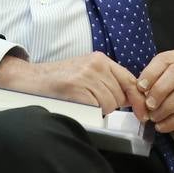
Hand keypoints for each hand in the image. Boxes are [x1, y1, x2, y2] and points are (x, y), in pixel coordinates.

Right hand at [0, 53, 147, 118]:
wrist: (29, 80)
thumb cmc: (58, 80)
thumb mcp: (85, 71)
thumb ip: (107, 80)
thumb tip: (132, 99)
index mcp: (99, 59)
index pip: (130, 80)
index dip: (138, 99)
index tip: (143, 113)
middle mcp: (96, 64)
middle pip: (121, 95)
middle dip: (112, 104)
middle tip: (91, 100)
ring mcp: (87, 76)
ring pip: (111, 104)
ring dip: (101, 109)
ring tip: (81, 101)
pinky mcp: (78, 89)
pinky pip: (98, 109)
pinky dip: (92, 112)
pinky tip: (78, 105)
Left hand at [137, 50, 173, 136]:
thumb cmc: (159, 86)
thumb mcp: (151, 78)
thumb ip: (145, 81)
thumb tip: (136, 90)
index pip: (164, 60)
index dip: (151, 73)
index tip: (140, 87)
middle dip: (160, 89)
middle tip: (148, 104)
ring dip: (166, 107)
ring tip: (153, 117)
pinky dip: (172, 122)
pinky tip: (160, 125)